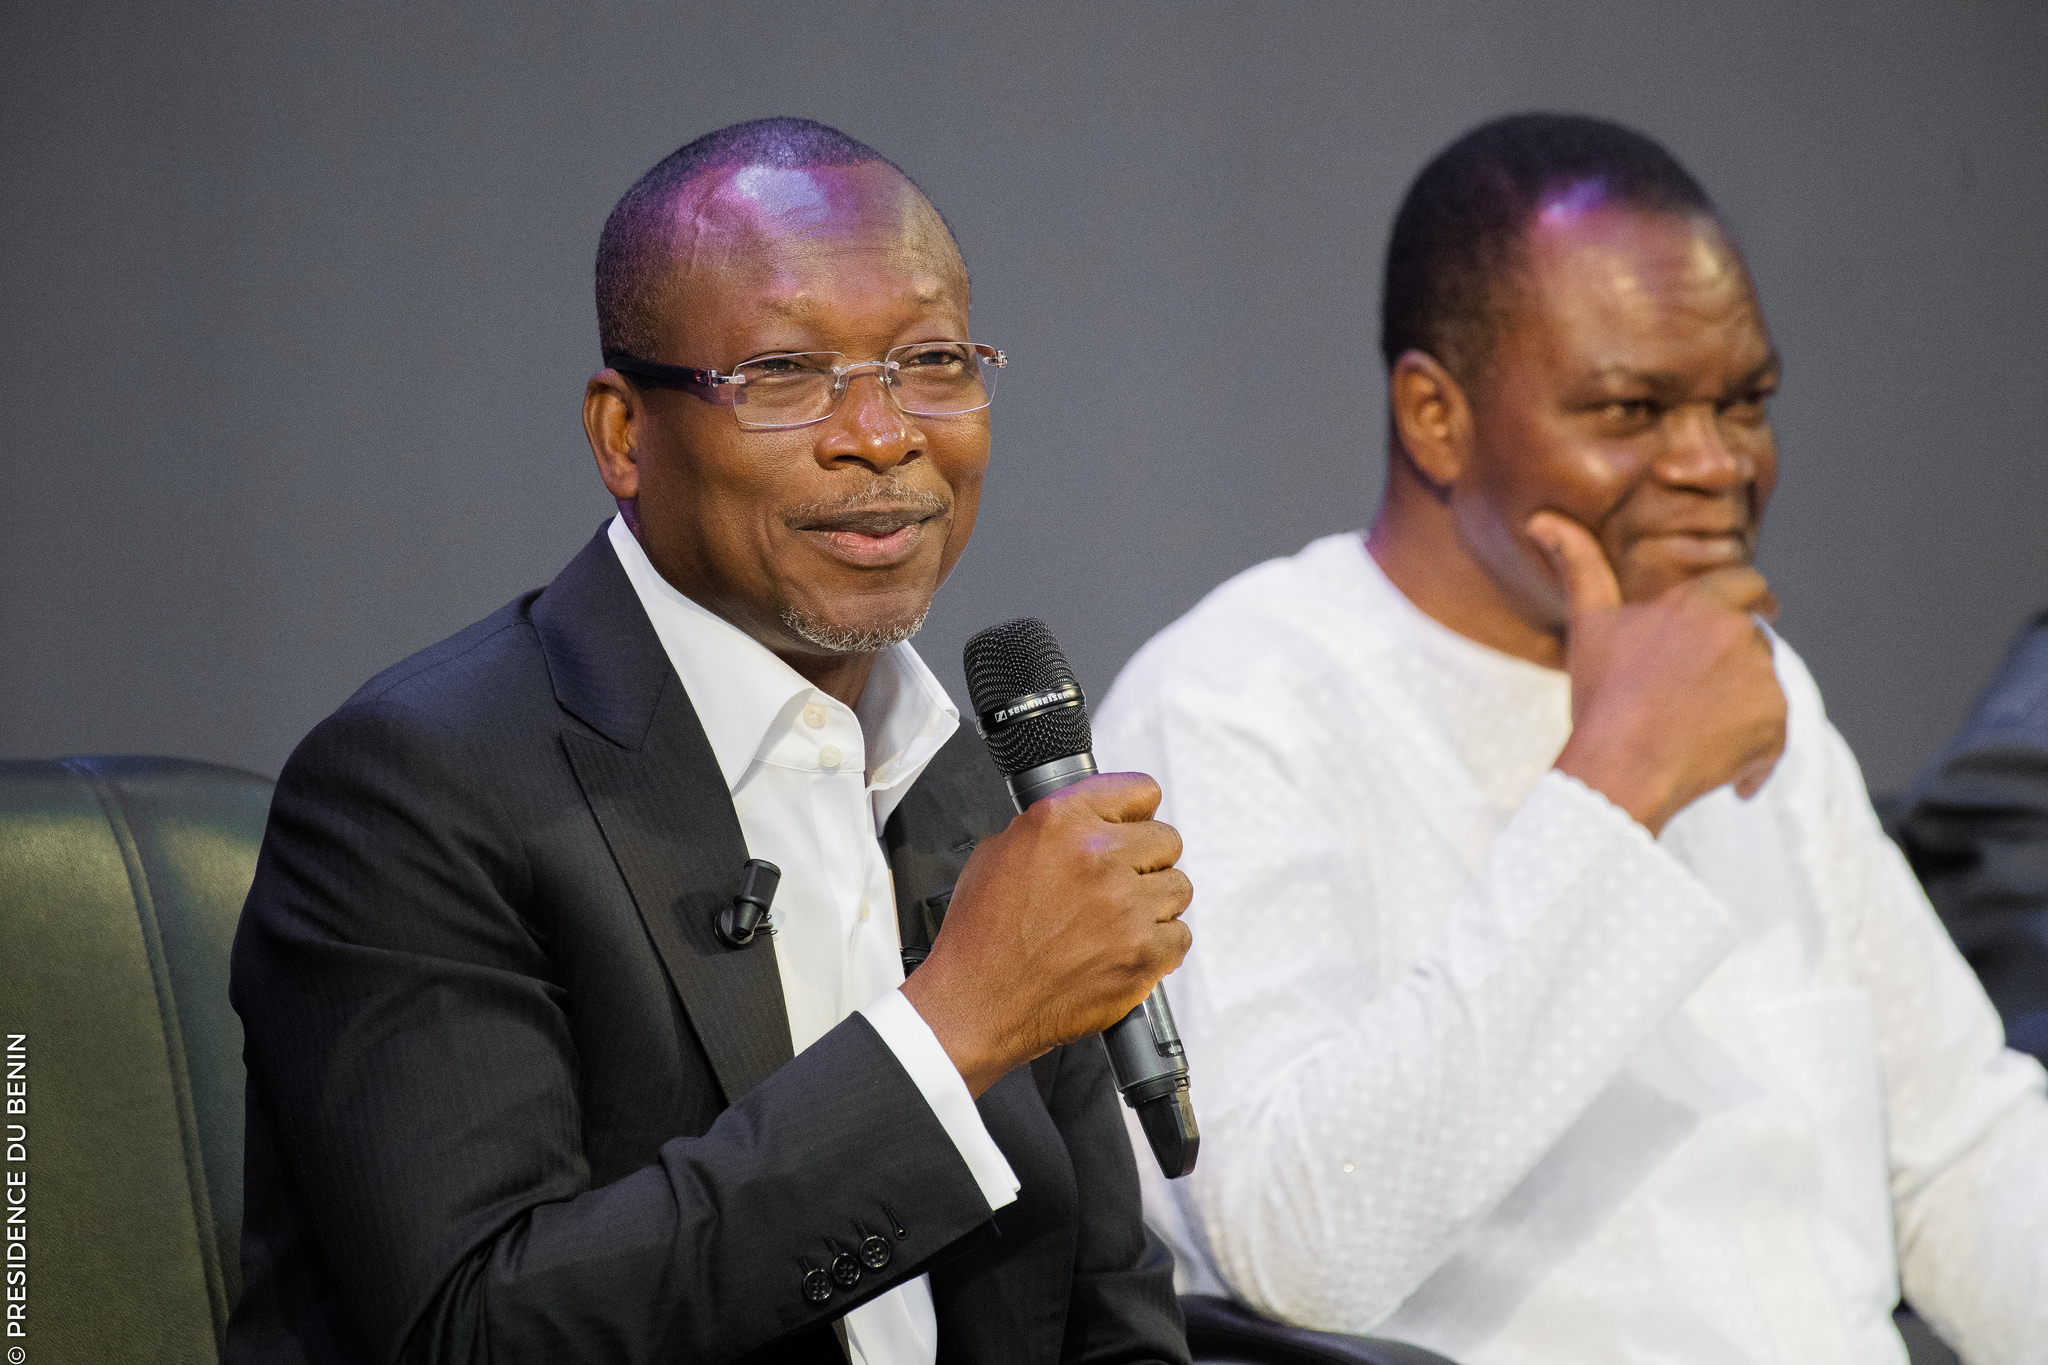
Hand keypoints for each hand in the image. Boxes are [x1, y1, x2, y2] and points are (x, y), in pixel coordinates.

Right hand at [899, 772, 1192, 1095]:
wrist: (975, 1004)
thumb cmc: (980, 937)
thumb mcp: (998, 853)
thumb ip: (1053, 829)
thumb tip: (1089, 821)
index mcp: (1061, 821)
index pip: (1140, 790)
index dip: (1135, 812)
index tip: (1133, 826)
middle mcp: (1098, 857)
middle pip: (1166, 840)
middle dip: (1145, 861)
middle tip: (1119, 884)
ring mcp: (1126, 906)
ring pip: (1178, 888)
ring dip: (1154, 905)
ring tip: (1117, 923)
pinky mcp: (1142, 954)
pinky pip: (1180, 936)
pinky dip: (1159, 947)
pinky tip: (1124, 950)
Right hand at [1529, 511, 1786, 835]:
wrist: (1619, 768)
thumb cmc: (1602, 695)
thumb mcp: (1589, 625)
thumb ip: (1579, 564)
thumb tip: (1542, 519)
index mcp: (1701, 603)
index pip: (1748, 584)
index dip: (1748, 598)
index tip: (1755, 609)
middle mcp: (1741, 635)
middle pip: (1752, 641)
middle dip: (1731, 663)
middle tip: (1694, 695)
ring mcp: (1764, 682)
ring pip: (1764, 687)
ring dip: (1742, 707)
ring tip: (1695, 734)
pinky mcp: (1776, 726)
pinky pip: (1775, 735)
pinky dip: (1755, 753)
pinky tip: (1718, 767)